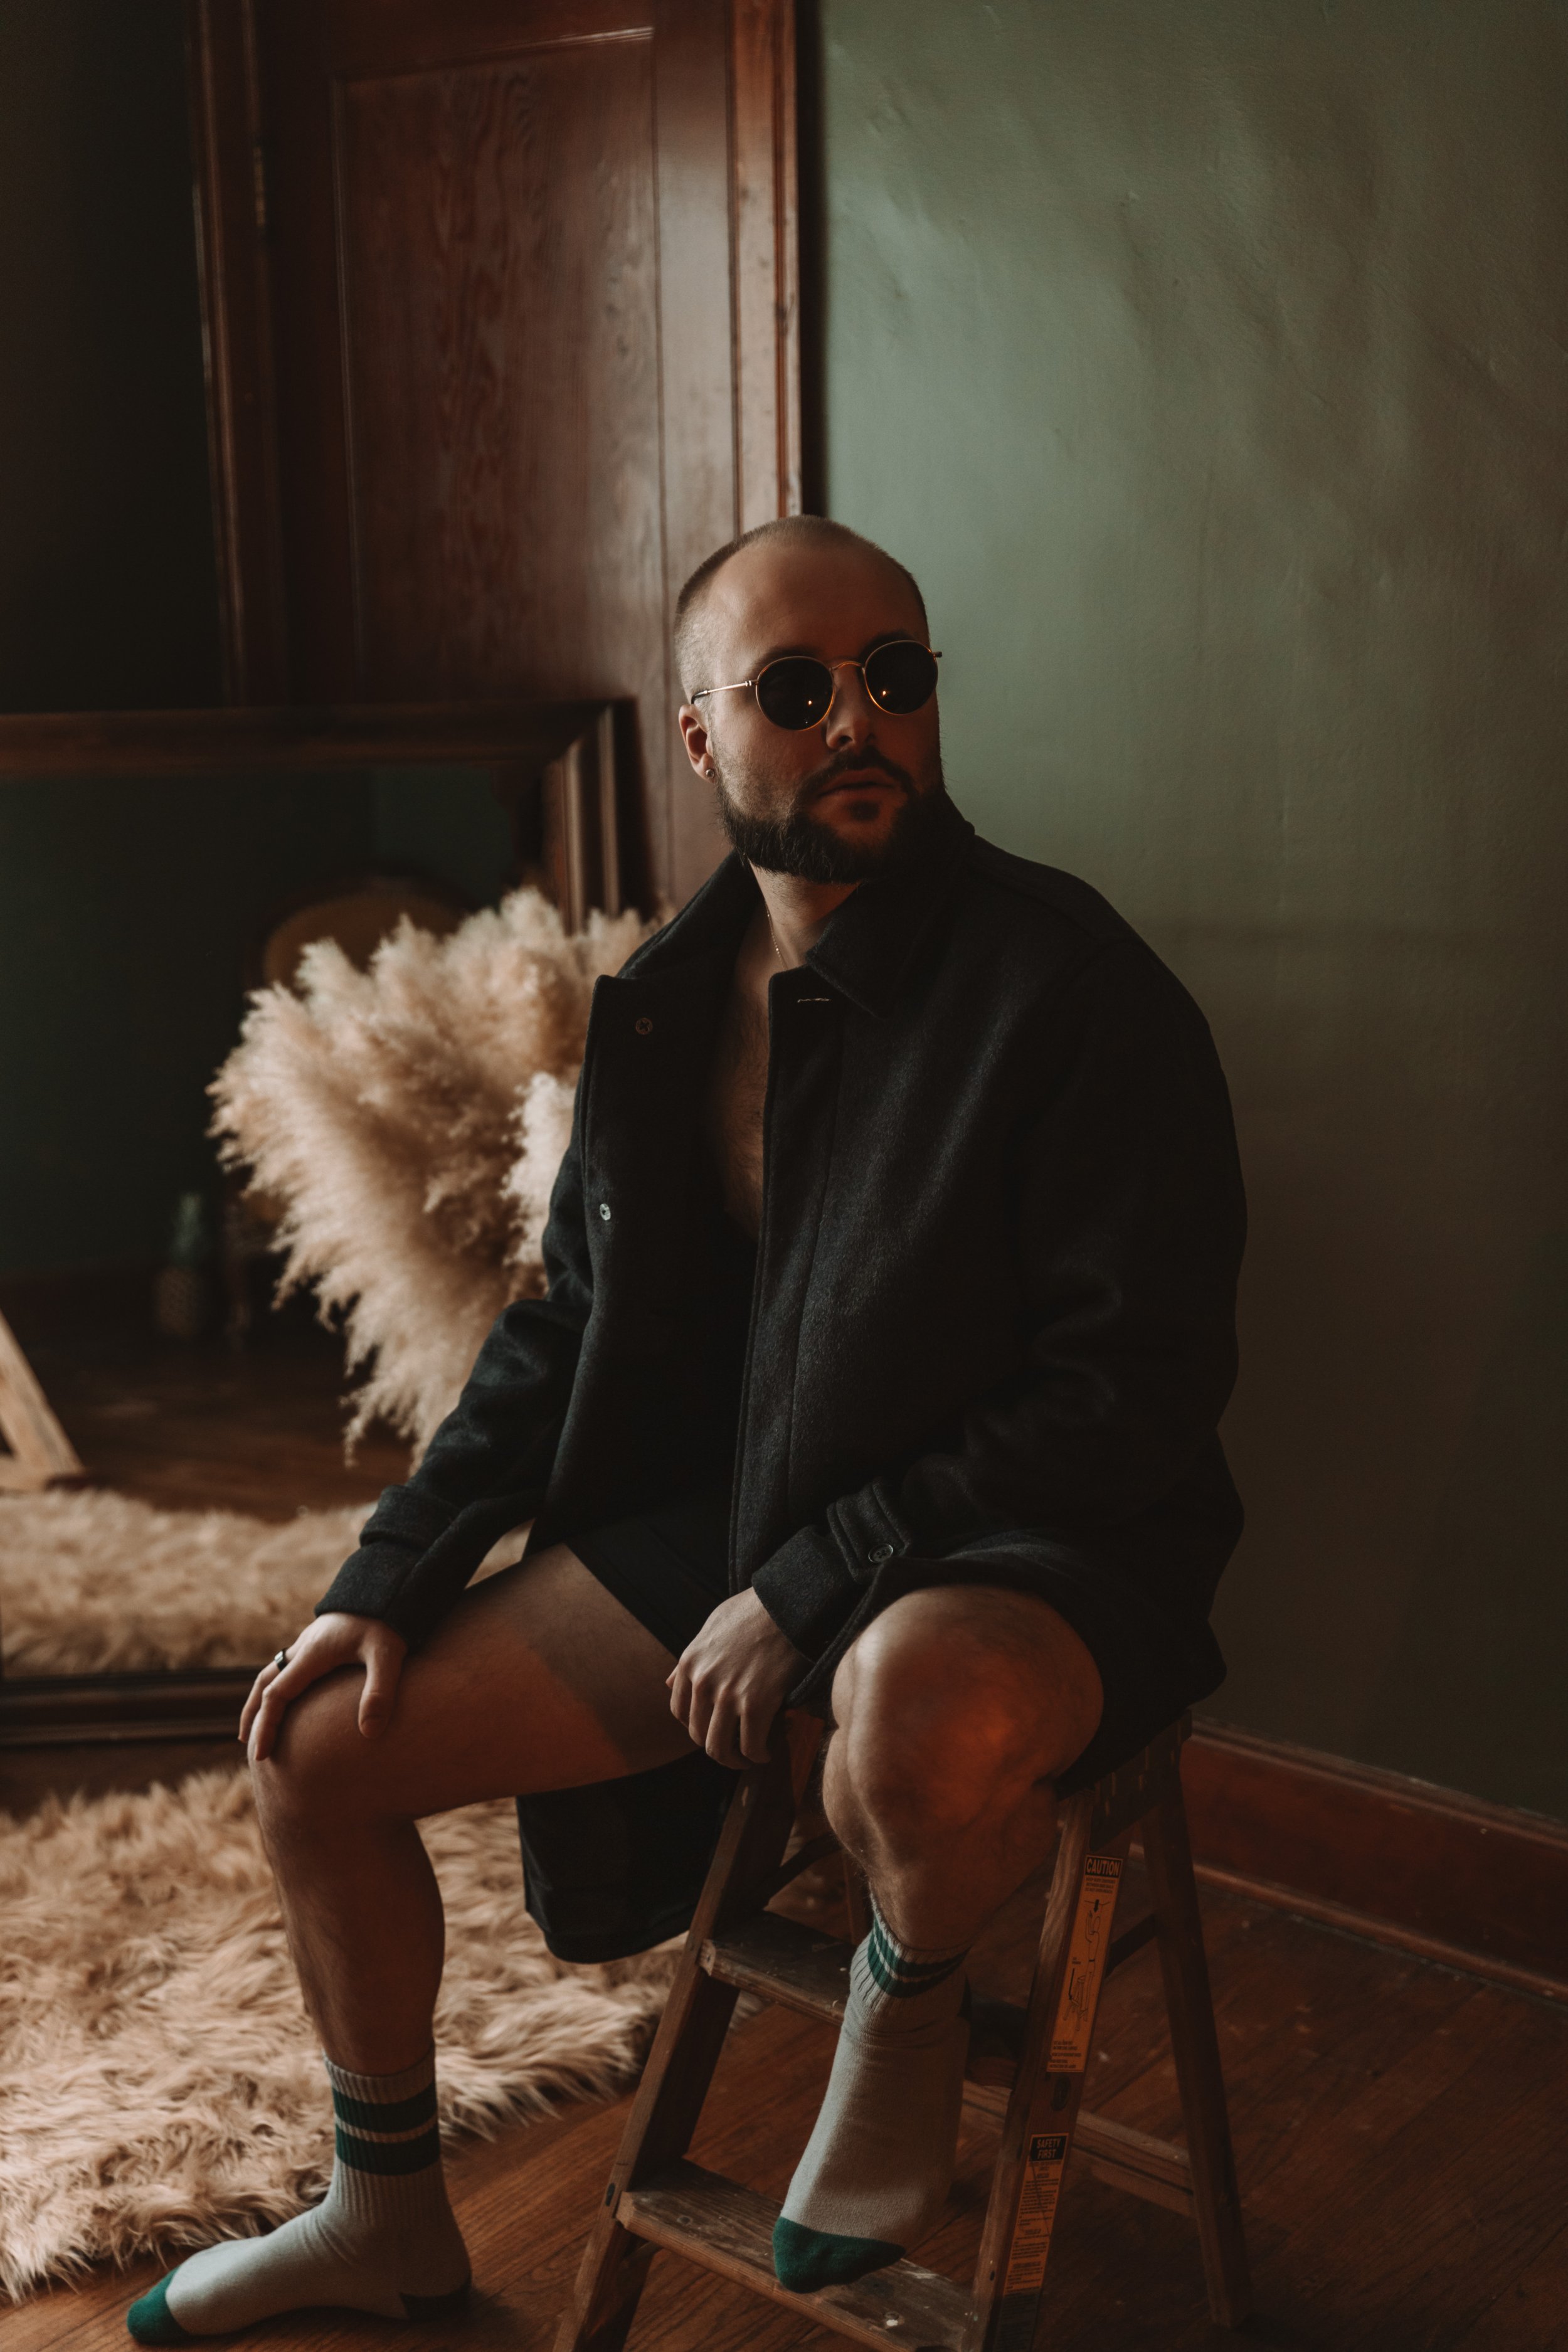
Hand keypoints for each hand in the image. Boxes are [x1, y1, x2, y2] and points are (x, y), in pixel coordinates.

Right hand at [239, 1612, 408, 1761]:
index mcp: (312, 1654)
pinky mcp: (320, 1639)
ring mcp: (310, 1641)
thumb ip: (380, 1692)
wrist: (388, 1582)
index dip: (266, 1726)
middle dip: (253, 1715)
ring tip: (258, 1724)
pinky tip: (291, 1696)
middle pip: (265, 1683)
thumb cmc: (388, 1618)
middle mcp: (304, 1647)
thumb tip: (370, 1733)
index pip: (277, 1695)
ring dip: (261, 1699)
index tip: (261, 1754)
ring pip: (273, 1672)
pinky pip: (288, 1666)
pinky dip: (278, 1685)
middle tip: (246, 1745)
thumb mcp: (388, 1655)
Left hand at [667, 1587, 806, 1768]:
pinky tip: (766, 1753)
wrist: (787, 1605)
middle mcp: (702, 1682)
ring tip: (748, 1759)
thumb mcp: (711, 1628)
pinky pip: (750, 1745)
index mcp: (689, 1663)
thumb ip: (691, 1658)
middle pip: (698, 1735)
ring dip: (734, 1760)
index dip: (696, 1727)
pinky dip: (757, 1756)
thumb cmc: (753, 1612)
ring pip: (720, 1748)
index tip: (713, 1730)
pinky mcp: (756, 1704)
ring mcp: (727, 1695)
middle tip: (733, 1750)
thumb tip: (670, 1682)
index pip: (679, 1712)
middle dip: (716, 1748)